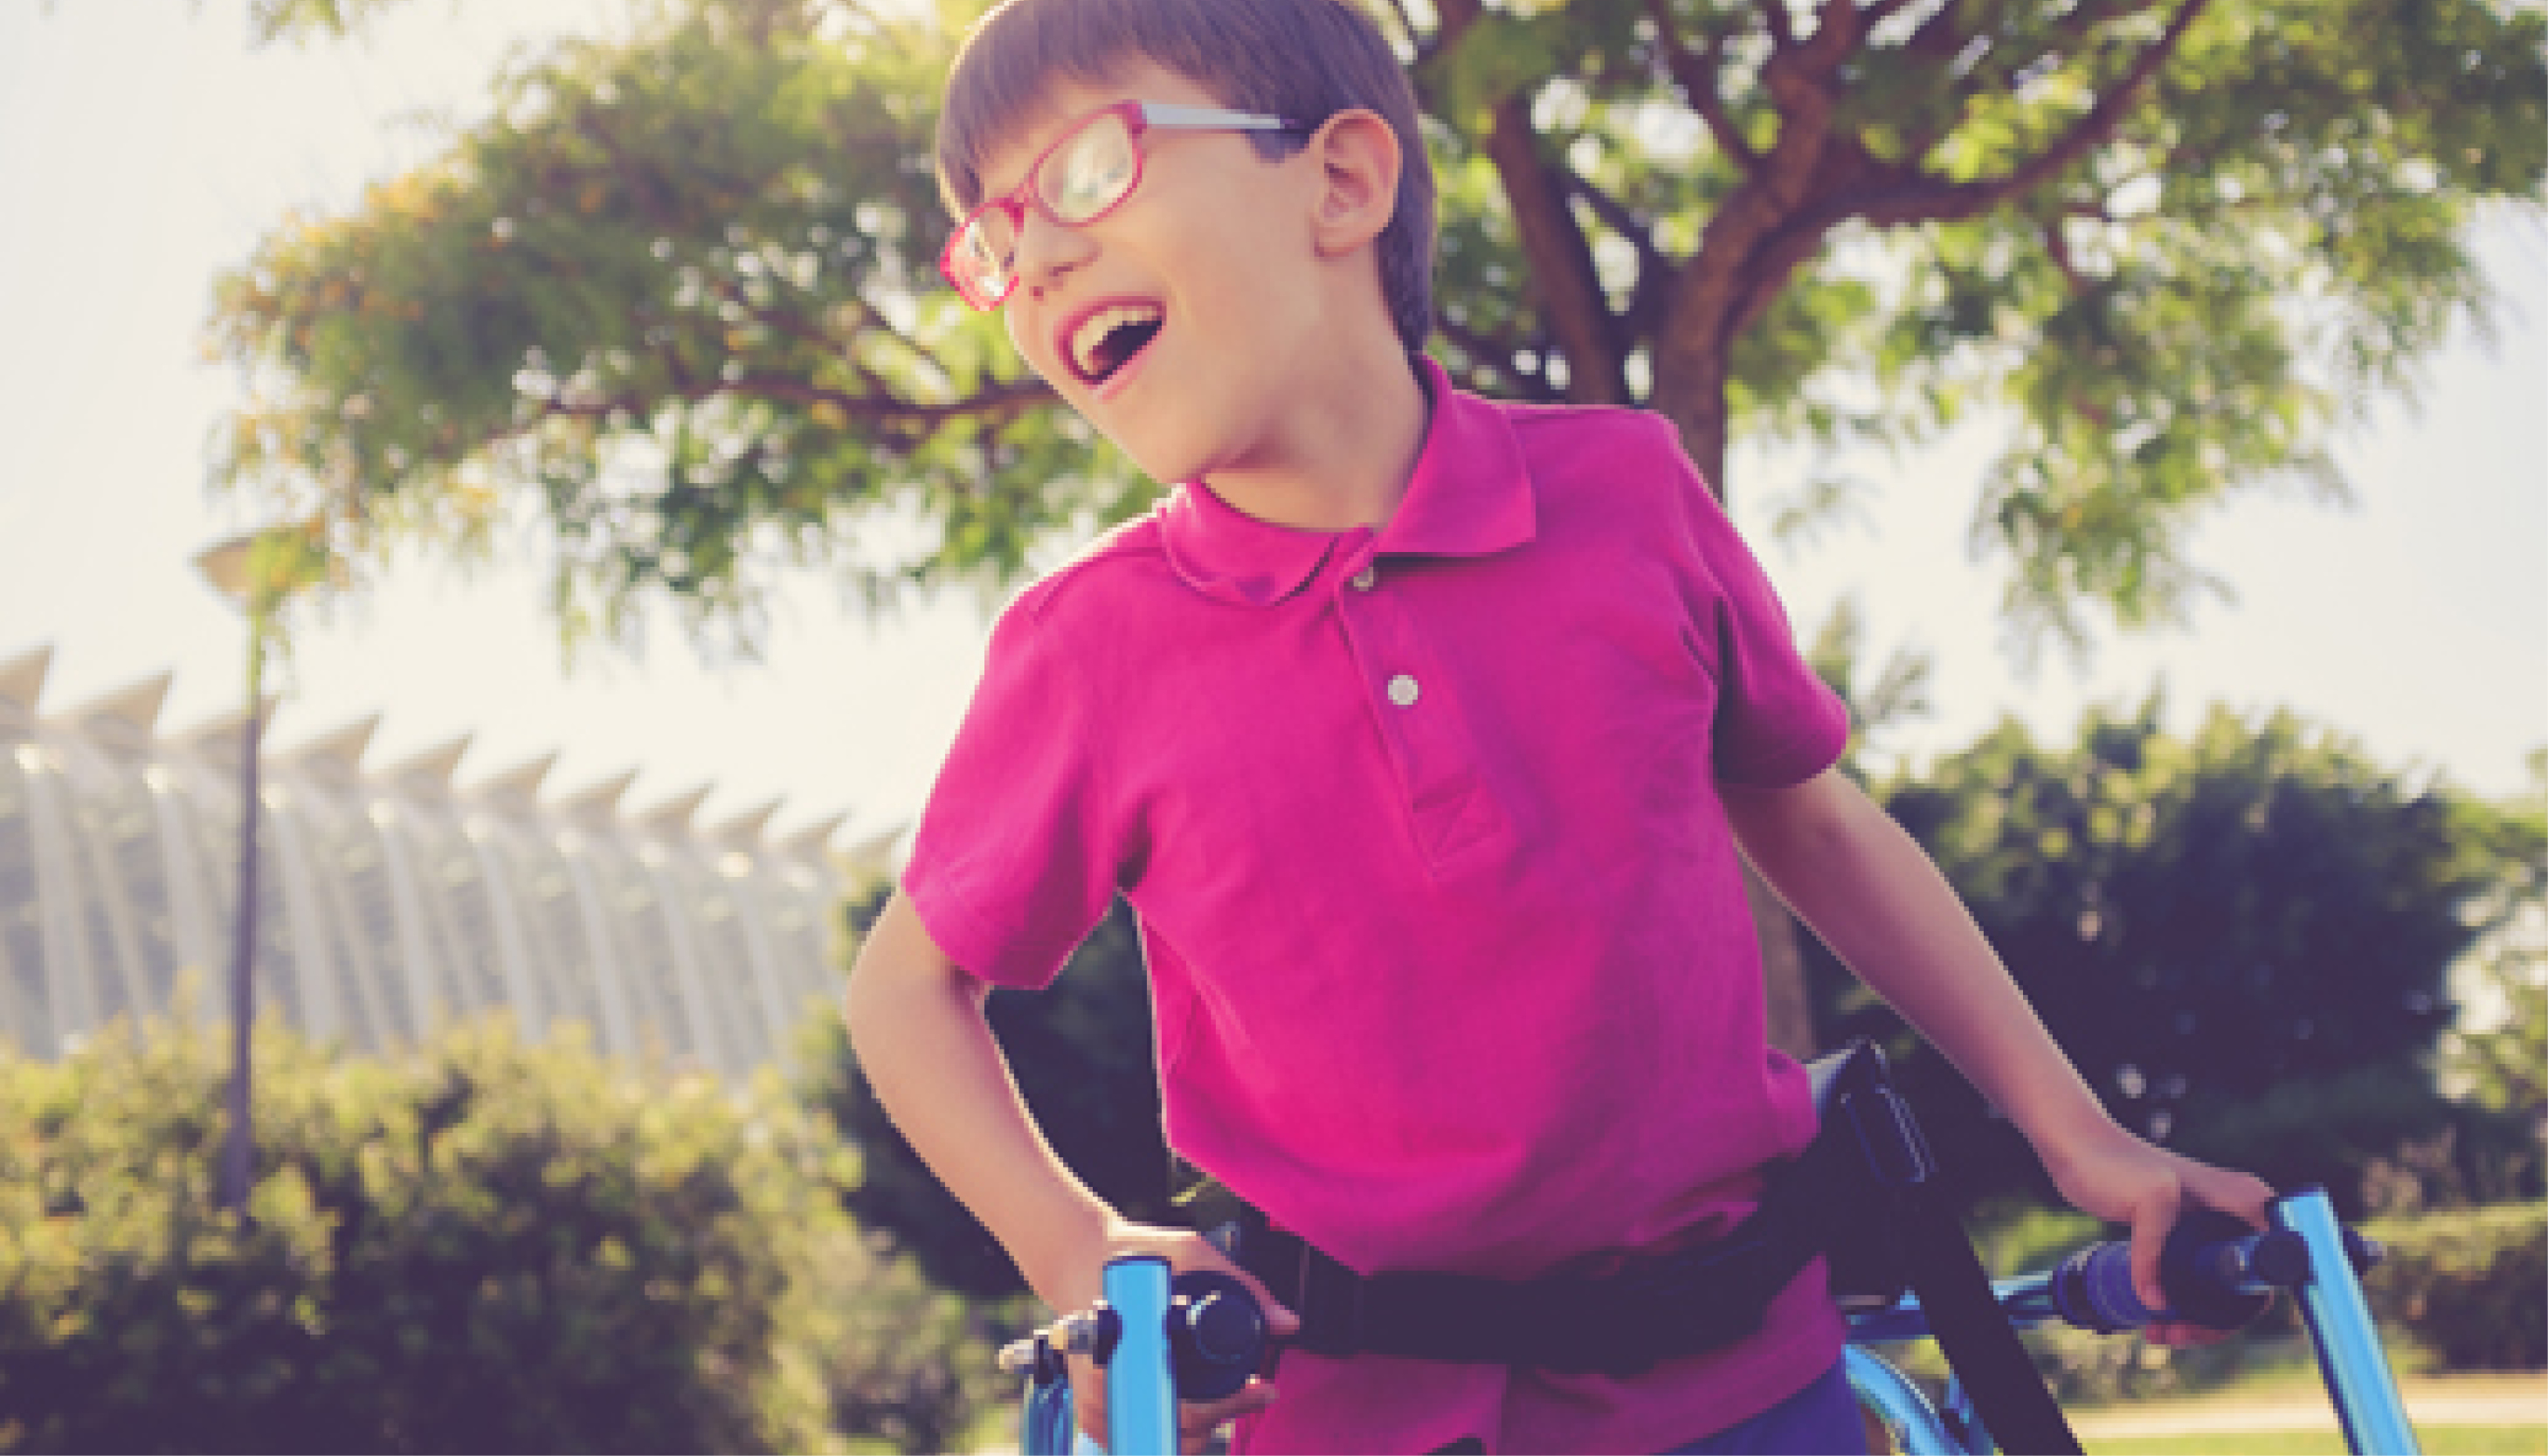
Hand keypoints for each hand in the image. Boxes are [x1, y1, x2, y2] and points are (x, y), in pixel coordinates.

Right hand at [1055, 1220, 1301, 1453]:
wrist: (1077, 1258)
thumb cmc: (1130, 1255)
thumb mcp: (1191, 1253)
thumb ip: (1244, 1287)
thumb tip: (1286, 1323)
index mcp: (1125, 1353)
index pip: (1183, 1407)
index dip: (1229, 1405)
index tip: (1261, 1391)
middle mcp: (1102, 1389)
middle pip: (1175, 1435)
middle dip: (1219, 1417)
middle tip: (1249, 1391)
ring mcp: (1095, 1406)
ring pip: (1160, 1443)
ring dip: (1196, 1426)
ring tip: (1223, 1395)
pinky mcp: (1093, 1413)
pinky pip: (1140, 1438)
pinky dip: (1170, 1426)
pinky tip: (1188, 1399)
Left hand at [2038, 1123, 2275, 1346]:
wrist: (2079, 1149)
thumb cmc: (2117, 1162)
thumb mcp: (2150, 1201)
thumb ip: (2154, 1249)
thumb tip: (2157, 1303)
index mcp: (2246, 1200)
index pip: (2272, 1266)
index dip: (2251, 1303)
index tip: (2213, 1326)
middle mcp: (2237, 1215)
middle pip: (2246, 1287)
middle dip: (2215, 1322)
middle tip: (2175, 1334)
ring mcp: (2212, 1228)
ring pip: (2220, 1290)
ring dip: (2196, 1320)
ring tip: (2157, 1333)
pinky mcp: (2185, 1238)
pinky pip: (2196, 1282)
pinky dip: (2181, 1306)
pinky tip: (2156, 1318)